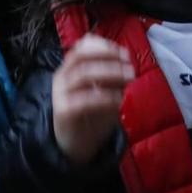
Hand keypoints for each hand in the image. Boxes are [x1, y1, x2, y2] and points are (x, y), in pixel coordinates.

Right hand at [51, 34, 131, 164]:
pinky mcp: (64, 112)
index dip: (104, 46)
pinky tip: (120, 100)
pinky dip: (105, 97)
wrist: (74, 145)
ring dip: (110, 73)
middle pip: (82, 57)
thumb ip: (110, 78)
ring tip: (130, 78)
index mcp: (69, 68)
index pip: (82, 47)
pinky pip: (85, 100)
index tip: (124, 53)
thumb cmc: (90, 115)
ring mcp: (61, 94)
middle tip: (130, 67)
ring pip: (83, 75)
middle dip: (109, 58)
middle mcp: (62, 77)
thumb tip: (127, 65)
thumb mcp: (102, 92)